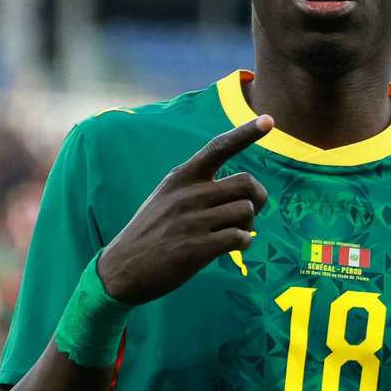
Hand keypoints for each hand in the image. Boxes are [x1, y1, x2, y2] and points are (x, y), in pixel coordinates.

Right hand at [96, 115, 273, 304]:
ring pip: (246, 211)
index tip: (268, 120)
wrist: (122, 270)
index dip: (246, 133)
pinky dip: (244, 243)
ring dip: (249, 225)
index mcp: (181, 177)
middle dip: (258, 198)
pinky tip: (233, 248)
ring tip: (234, 234)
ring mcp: (193, 220)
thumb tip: (240, 193)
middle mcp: (188, 194)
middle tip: (249, 214)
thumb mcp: (166, 197)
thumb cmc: (151, 233)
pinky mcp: (197, 247)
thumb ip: (197, 188)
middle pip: (247, 182)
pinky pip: (240, 237)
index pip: (218, 147)